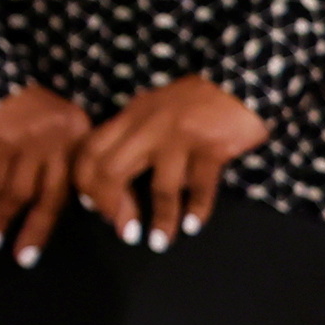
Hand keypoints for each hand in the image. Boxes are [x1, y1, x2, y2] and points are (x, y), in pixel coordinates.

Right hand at [0, 82, 93, 264]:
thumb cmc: (29, 107)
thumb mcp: (64, 123)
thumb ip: (74, 157)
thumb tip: (96, 203)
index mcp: (78, 133)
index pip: (88, 178)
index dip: (104, 207)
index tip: (119, 234)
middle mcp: (56, 138)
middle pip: (51, 193)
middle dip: (37, 228)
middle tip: (25, 257)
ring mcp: (24, 140)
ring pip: (16, 191)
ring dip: (2, 218)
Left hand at [75, 75, 268, 249]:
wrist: (239, 82)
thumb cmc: (194, 101)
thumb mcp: (152, 111)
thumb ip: (133, 136)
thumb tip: (112, 182)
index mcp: (129, 116)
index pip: (89, 151)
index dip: (86, 184)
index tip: (94, 209)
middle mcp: (148, 126)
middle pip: (112, 169)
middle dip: (112, 207)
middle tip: (124, 232)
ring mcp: (180, 136)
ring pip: (159, 186)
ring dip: (159, 219)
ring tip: (158, 242)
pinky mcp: (212, 146)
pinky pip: (200, 185)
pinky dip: (196, 209)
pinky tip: (192, 225)